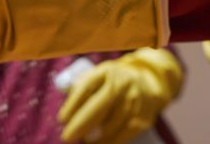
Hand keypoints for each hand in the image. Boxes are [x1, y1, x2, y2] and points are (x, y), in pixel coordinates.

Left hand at [58, 48, 181, 143]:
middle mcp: (122, 83)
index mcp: (106, 72)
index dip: (73, 104)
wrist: (147, 82)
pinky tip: (99, 143)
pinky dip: (110, 141)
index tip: (62, 120)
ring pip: (112, 123)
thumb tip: (64, 116)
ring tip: (84, 139)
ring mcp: (135, 100)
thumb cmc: (111, 82)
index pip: (87, 87)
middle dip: (82, 123)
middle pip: (101, 105)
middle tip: (67, 137)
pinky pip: (124, 133)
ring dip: (95, 136)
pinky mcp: (143, 117)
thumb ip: (79, 89)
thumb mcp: (96, 77)